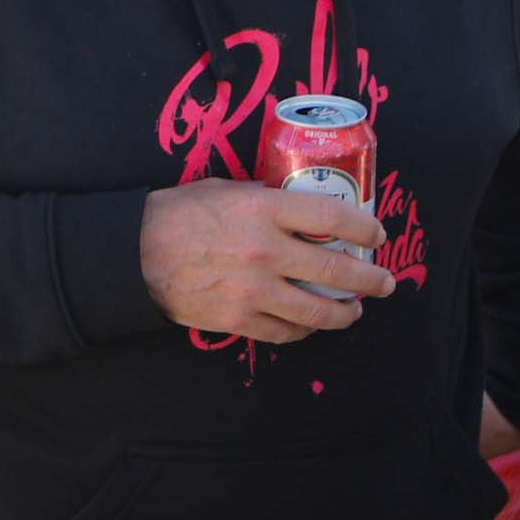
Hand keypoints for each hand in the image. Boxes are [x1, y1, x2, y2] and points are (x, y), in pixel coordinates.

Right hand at [137, 179, 395, 341]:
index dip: (364, 228)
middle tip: (384, 284)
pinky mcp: (240, 319)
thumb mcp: (225, 188)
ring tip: (354, 312)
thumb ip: (264, 199)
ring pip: (318, 312)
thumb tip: (297, 208)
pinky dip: (303, 330)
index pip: (333, 217)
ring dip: (344, 314)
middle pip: (337, 272)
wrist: (135, 253)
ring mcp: (255, 290)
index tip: (376, 235)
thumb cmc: (178, 214)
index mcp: (265, 209)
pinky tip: (309, 324)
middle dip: (370, 280)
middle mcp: (267, 251)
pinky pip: (285, 331)